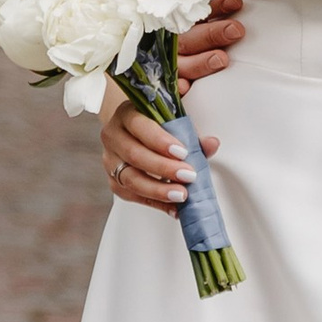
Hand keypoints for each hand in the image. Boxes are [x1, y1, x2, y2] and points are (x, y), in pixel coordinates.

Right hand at [97, 83, 215, 216]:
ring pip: (130, 179)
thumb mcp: (172, 118)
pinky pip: (132, 196)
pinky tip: (173, 207)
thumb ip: (191, 129)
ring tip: (181, 194)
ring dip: (158, 190)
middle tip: (188, 175)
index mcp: (127, 114)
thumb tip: (211, 144)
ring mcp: (111, 160)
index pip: (139, 126)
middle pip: (135, 155)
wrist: (134, 131)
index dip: (160, 141)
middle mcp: (114, 136)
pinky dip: (155, 203)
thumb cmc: (154, 123)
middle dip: (164, 168)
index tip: (182, 152)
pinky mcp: (114, 180)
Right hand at [176, 0, 248, 86]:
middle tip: (236, 30)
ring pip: (181, 62)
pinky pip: (170, 85)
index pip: (196, 10)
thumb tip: (238, 0)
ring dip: (200, 62)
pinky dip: (177, 86)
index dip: (215, 5)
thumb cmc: (200, 31)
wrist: (168, 63)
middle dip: (212, 33)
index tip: (235, 2)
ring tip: (221, 59)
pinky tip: (185, 87)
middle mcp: (172, 40)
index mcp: (180, 20)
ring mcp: (169, 61)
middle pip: (188, 37)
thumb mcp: (203, 15)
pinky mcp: (170, 82)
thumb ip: (214, 8)